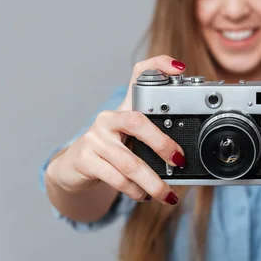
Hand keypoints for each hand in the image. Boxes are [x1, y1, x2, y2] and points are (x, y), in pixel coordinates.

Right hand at [45, 55, 187, 205]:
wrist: (75, 166)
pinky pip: (116, 178)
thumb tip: (185, 155)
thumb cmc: (112, 148)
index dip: (159, 66)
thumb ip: (155, 136)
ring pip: (129, 162)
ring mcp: (95, 137)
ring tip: (166, 194)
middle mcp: (109, 117)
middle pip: (138, 122)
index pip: (139, 74)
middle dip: (162, 144)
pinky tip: (144, 195)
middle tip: (180, 160)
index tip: (179, 68)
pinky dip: (135, 190)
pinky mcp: (86, 159)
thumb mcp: (132, 136)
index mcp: (125, 107)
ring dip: (152, 182)